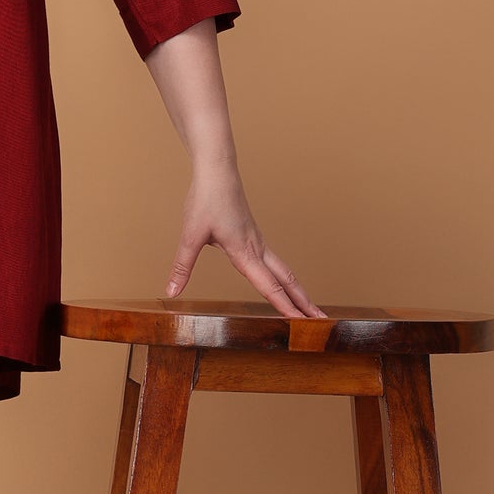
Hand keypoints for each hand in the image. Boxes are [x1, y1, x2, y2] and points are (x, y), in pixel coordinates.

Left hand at [164, 156, 327, 318]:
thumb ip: (182, 266)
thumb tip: (171, 291)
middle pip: (287, 280)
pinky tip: (284, 284)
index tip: (300, 322)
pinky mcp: (254, 237)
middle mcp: (257, 248)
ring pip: (285, 271)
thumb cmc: (206, 200)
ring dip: (299, 291)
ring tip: (309, 308)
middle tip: (321, 320)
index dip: (284, 306)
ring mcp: (258, 242)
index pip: (269, 285)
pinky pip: (276, 263)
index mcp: (245, 251)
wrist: (218, 171)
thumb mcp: (190, 235)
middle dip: (304, 302)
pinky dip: (287, 278)